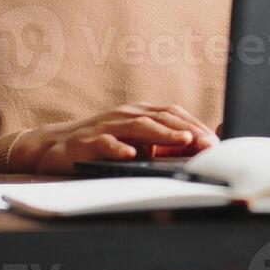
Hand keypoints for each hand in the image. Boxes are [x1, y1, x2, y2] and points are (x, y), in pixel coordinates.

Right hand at [8, 103, 219, 174]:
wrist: (54, 146)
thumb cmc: (100, 145)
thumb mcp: (134, 144)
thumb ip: (162, 146)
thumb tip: (197, 149)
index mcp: (139, 113)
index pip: (173, 114)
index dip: (195, 125)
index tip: (215, 140)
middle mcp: (125, 115)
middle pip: (161, 117)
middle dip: (188, 129)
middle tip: (208, 143)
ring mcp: (107, 127)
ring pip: (139, 127)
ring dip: (164, 134)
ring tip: (184, 141)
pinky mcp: (87, 142)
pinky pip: (105, 144)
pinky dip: (120, 149)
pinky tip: (133, 155)